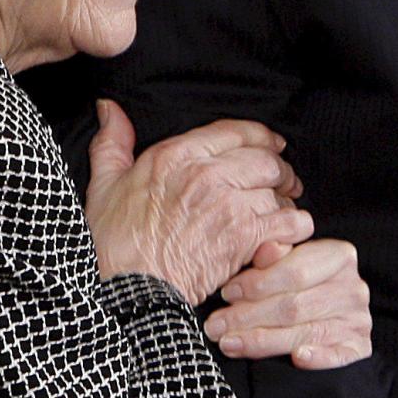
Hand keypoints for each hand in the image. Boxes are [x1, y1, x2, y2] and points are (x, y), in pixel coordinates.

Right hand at [84, 100, 311, 304]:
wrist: (130, 288)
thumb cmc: (115, 242)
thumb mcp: (104, 184)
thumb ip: (113, 142)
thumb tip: (110, 109)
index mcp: (176, 155)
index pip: (236, 131)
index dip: (262, 138)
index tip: (272, 145)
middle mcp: (206, 174)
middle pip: (265, 160)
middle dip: (279, 171)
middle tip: (284, 183)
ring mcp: (229, 204)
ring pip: (278, 192)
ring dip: (284, 203)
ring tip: (283, 212)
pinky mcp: (244, 237)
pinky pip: (286, 223)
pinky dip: (293, 228)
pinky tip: (287, 233)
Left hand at [204, 236, 371, 369]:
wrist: (327, 316)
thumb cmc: (294, 287)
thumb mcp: (283, 264)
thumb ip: (272, 256)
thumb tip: (264, 249)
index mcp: (338, 256)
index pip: (295, 271)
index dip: (257, 283)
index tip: (226, 294)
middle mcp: (353, 287)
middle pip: (295, 305)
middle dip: (249, 316)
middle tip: (216, 326)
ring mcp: (358, 319)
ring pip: (306, 331)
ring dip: (263, 340)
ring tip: (228, 343)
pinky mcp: (359, 348)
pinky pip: (339, 355)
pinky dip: (318, 357)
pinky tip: (297, 358)